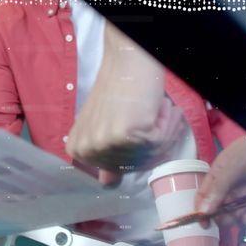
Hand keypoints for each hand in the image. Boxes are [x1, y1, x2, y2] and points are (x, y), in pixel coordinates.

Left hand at [66, 24, 183, 182]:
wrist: (128, 60)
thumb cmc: (119, 90)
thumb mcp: (105, 126)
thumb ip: (107, 157)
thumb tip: (107, 184)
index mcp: (78, 150)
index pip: (119, 173)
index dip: (136, 152)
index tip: (134, 127)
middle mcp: (87, 150)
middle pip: (136, 166)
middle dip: (150, 142)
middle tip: (147, 115)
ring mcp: (104, 143)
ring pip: (150, 156)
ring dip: (161, 132)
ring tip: (151, 109)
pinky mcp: (124, 134)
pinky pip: (159, 144)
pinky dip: (166, 124)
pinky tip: (158, 107)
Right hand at [196, 136, 245, 227]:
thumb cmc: (244, 155)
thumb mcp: (227, 171)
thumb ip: (216, 191)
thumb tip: (203, 212)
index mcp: (214, 182)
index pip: (203, 201)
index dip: (201, 213)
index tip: (204, 225)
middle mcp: (227, 192)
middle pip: (221, 212)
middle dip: (228, 219)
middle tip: (237, 217)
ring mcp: (243, 197)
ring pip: (239, 216)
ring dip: (244, 220)